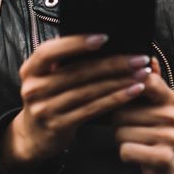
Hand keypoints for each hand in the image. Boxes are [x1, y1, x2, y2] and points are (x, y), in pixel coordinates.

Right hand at [2, 34, 151, 170]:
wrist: (34, 136)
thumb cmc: (49, 98)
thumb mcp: (47, 78)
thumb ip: (64, 62)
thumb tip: (102, 40)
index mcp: (30, 69)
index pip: (50, 51)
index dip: (76, 43)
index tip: (104, 37)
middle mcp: (34, 88)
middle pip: (78, 72)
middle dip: (113, 63)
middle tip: (139, 58)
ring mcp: (45, 109)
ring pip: (89, 91)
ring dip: (120, 81)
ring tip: (142, 74)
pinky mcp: (59, 125)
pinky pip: (93, 109)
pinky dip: (116, 99)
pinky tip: (133, 91)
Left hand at [111, 58, 173, 173]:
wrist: (169, 167)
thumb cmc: (154, 132)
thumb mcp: (154, 105)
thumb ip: (150, 82)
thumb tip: (150, 56)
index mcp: (168, 97)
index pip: (142, 81)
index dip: (122, 86)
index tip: (116, 95)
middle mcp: (171, 114)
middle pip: (122, 112)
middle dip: (118, 123)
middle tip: (130, 128)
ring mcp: (169, 136)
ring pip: (121, 132)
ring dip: (121, 139)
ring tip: (135, 141)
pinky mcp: (163, 157)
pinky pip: (127, 150)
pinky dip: (125, 154)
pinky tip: (136, 154)